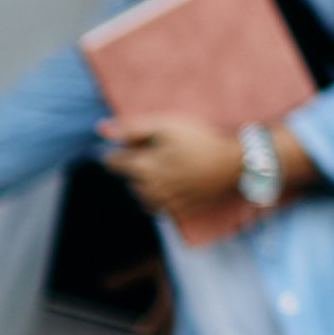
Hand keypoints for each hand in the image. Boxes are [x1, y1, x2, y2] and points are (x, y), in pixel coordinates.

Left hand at [102, 115, 242, 216]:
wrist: (233, 163)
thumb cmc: (200, 140)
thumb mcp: (166, 124)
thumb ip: (131, 127)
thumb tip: (100, 128)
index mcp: (142, 168)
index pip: (113, 162)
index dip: (122, 149)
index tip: (139, 141)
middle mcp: (149, 189)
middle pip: (128, 179)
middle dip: (135, 166)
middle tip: (158, 151)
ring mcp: (165, 202)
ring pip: (141, 196)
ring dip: (145, 183)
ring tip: (166, 168)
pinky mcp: (179, 209)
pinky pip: (159, 207)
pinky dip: (160, 198)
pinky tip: (175, 184)